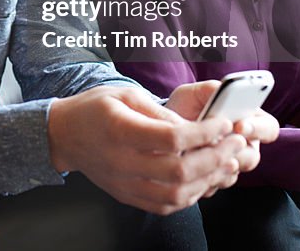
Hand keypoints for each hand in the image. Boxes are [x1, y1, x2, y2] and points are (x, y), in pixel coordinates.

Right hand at [48, 85, 245, 214]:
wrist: (64, 134)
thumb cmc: (94, 108)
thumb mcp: (125, 95)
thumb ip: (159, 112)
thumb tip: (193, 128)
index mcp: (120, 130)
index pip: (172, 139)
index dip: (205, 133)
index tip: (223, 124)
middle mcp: (121, 161)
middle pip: (180, 171)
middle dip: (216, 158)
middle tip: (235, 143)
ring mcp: (124, 183)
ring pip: (176, 195)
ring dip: (208, 181)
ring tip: (227, 163)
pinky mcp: (127, 195)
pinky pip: (165, 205)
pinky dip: (190, 196)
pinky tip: (203, 180)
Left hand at [165, 81, 278, 172]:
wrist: (162, 129)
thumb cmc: (184, 107)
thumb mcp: (193, 94)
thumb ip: (211, 90)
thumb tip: (225, 90)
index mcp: (248, 120)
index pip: (269, 128)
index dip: (258, 128)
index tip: (239, 126)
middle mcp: (244, 145)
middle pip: (253, 156)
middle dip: (234, 151)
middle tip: (215, 143)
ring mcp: (230, 164)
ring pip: (234, 172)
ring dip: (215, 163)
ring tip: (195, 151)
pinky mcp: (215, 178)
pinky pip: (216, 182)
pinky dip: (202, 174)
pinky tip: (188, 164)